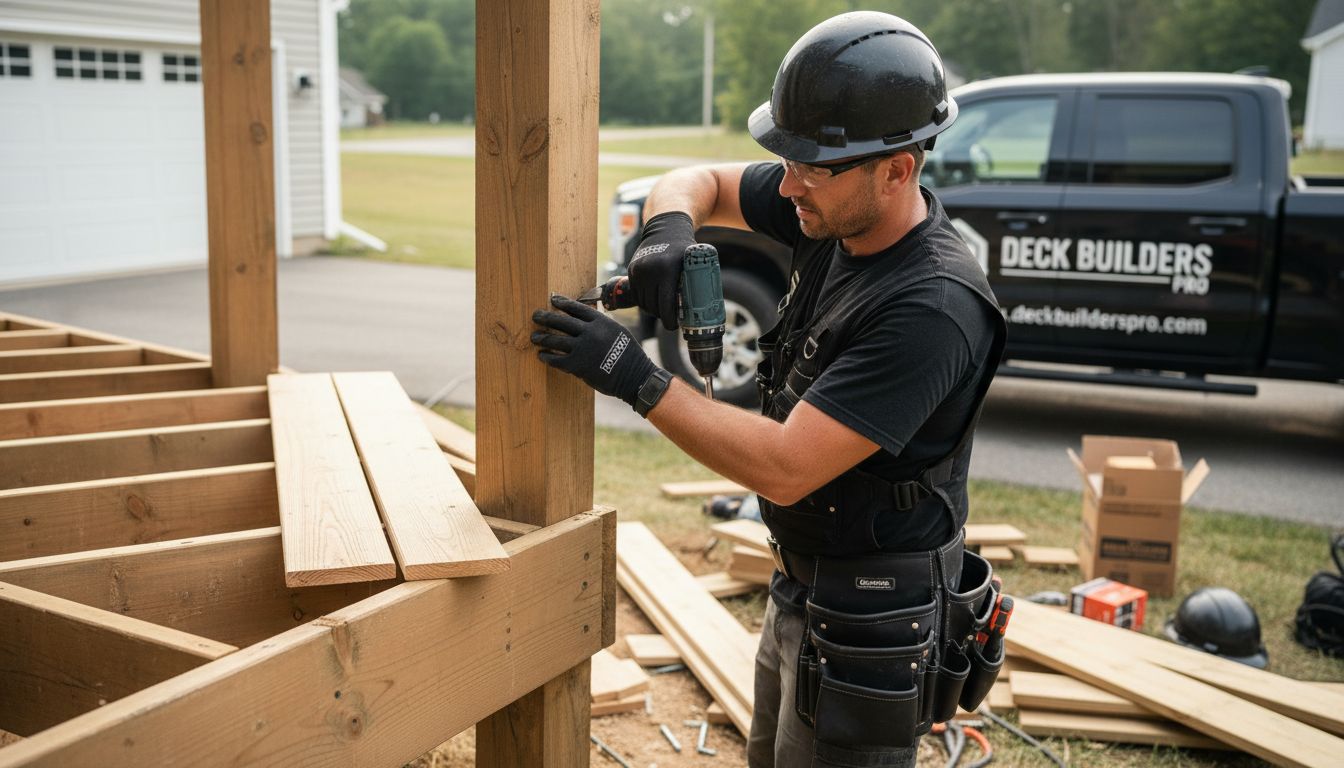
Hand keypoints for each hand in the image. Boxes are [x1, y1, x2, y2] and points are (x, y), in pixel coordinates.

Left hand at [532, 294, 660, 408]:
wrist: (634, 376)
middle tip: (535, 316)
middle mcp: (590, 332)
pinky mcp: (577, 366)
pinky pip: (557, 360)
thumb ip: (601, 324)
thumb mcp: (618, 331)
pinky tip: (541, 355)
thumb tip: (585, 319)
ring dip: (542, 338)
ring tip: (534, 337)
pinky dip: (547, 357)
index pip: (577, 308)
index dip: (563, 303)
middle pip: (561, 321)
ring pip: (555, 340)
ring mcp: (582, 349)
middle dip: (545, 318)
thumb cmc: (629, 354)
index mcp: (601, 322)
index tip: (553, 300)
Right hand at [628, 211, 695, 329]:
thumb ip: (694, 284)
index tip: (674, 326)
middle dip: (662, 316)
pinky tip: (654, 301)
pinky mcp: (631, 271)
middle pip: (653, 307)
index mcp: (666, 270)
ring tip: (663, 309)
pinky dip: (644, 301)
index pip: (665, 305)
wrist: (664, 228)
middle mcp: (649, 271)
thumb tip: (701, 310)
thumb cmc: (683, 248)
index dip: (670, 320)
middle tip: (671, 319)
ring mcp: (637, 271)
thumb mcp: (692, 264)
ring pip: (643, 303)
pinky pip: (636, 295)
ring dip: (653, 309)